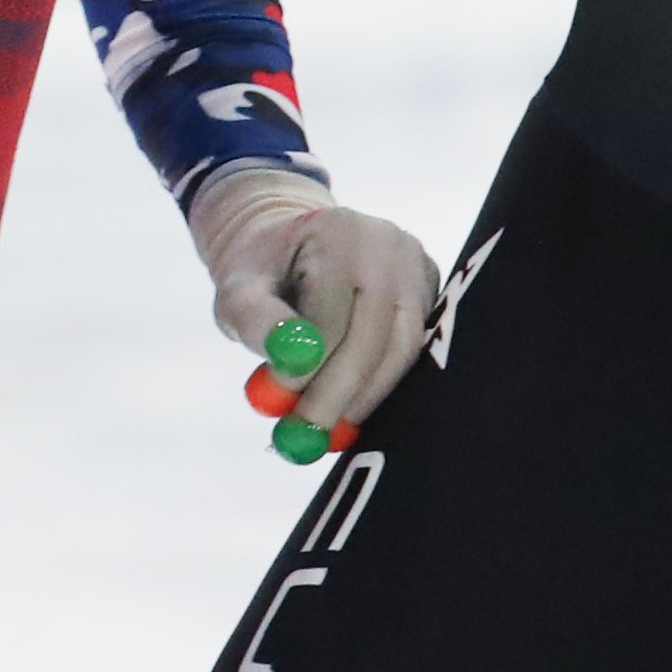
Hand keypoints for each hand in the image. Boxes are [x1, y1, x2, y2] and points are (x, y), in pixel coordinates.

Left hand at [189, 164, 442, 447]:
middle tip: (308, 439)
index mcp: (340, 232)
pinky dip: (383, 383)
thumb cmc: (265, 272)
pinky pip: (416, 347)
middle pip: (376, 335)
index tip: (283, 410)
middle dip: (339, 394)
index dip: (310, 367)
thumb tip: (290, 364)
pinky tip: (352, 407)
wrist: (297, 245)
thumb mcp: (238, 289)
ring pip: (404, 349)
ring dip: (365, 397)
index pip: (332, 313)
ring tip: (327, 429)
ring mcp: (418, 267)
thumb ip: (256, 320)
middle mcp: (390, 245)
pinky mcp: (432, 291)